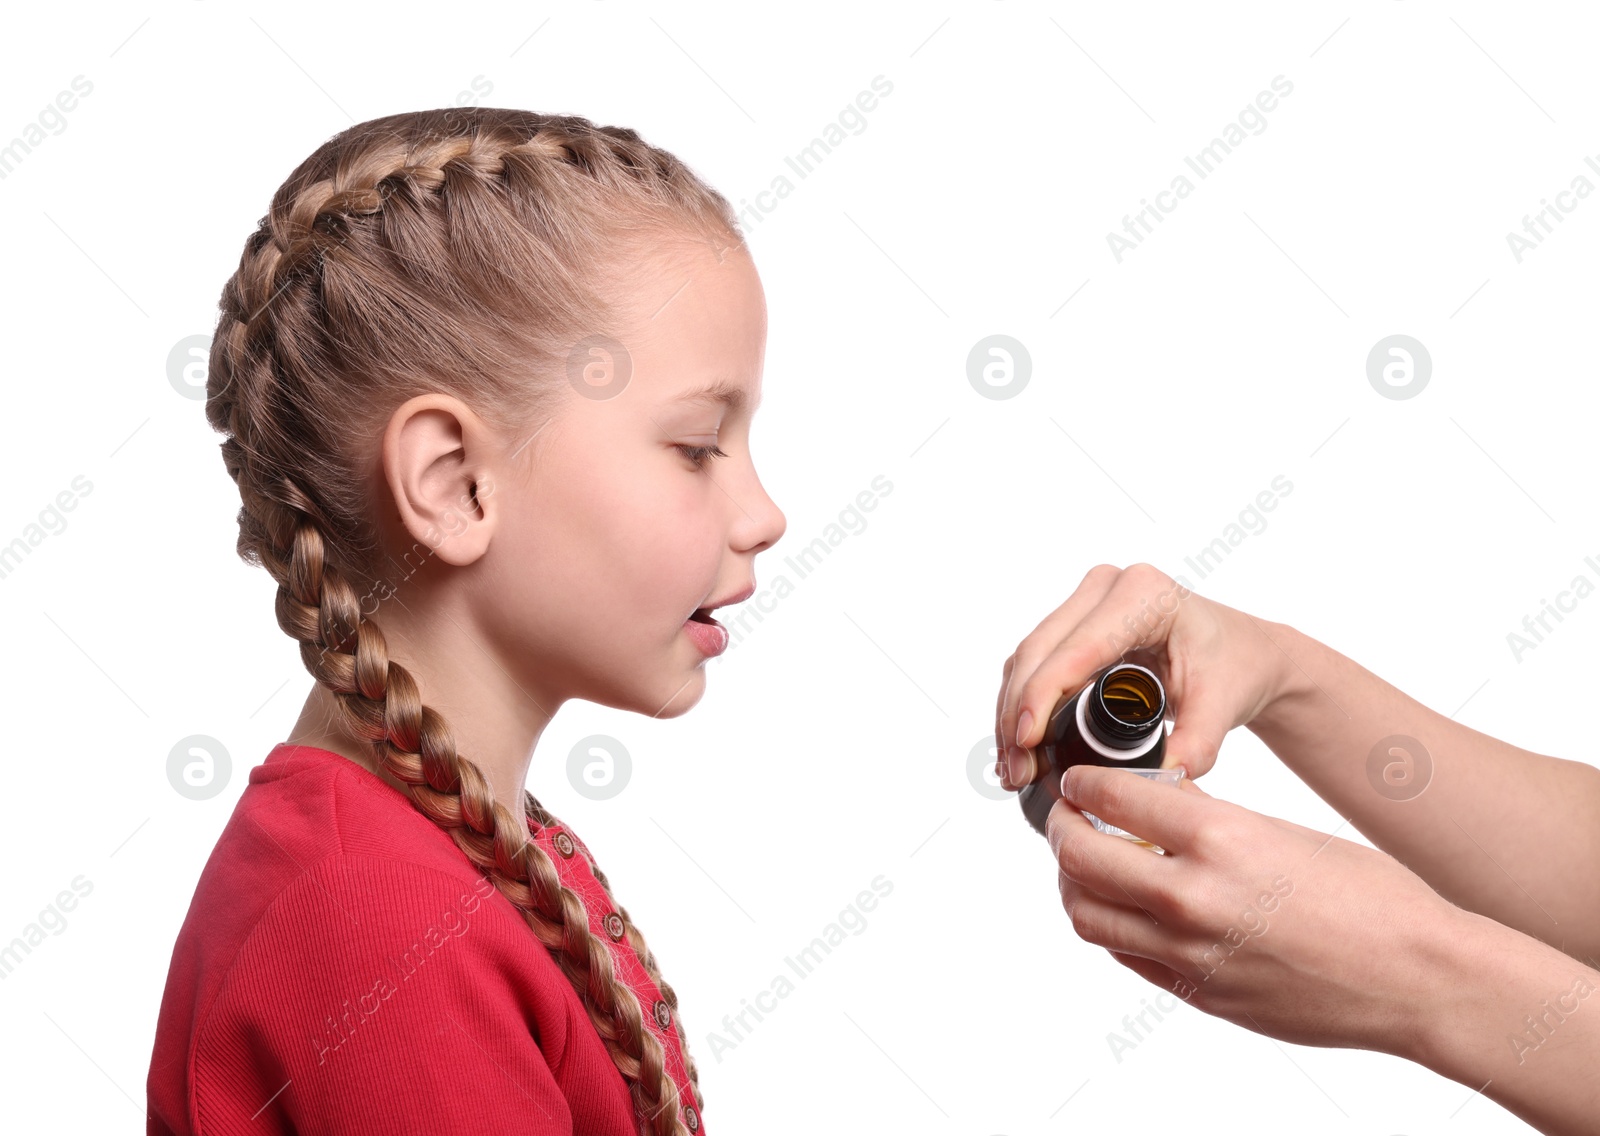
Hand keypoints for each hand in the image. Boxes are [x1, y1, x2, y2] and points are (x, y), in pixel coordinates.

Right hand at [995, 563, 1289, 788]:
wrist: (1243, 653)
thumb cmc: (1235, 669)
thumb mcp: (1222, 706)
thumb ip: (1197, 744)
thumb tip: (1160, 781)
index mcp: (1144, 596)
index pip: (1075, 649)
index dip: (1041, 697)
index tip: (1026, 744)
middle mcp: (1107, 587)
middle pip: (1038, 650)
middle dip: (1017, 714)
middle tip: (1016, 771)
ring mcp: (1087, 600)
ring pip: (1027, 656)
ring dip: (1011, 712)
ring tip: (1014, 769)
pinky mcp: (1074, 621)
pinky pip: (1034, 661)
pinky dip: (1021, 703)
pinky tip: (1017, 745)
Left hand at [1047, 764, 1463, 1056]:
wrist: (1420, 978)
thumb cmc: (1370, 898)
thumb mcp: (1281, 830)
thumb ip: (1206, 821)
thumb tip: (1150, 802)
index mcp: (1220, 840)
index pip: (1112, 797)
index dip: (1083, 783)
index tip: (1079, 778)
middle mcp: (1193, 898)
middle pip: (1079, 858)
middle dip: (1061, 828)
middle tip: (1065, 815)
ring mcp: (1191, 954)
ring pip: (1087, 914)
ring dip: (1072, 882)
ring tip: (1084, 862)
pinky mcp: (1199, 994)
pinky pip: (1124, 955)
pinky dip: (1110, 925)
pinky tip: (1124, 906)